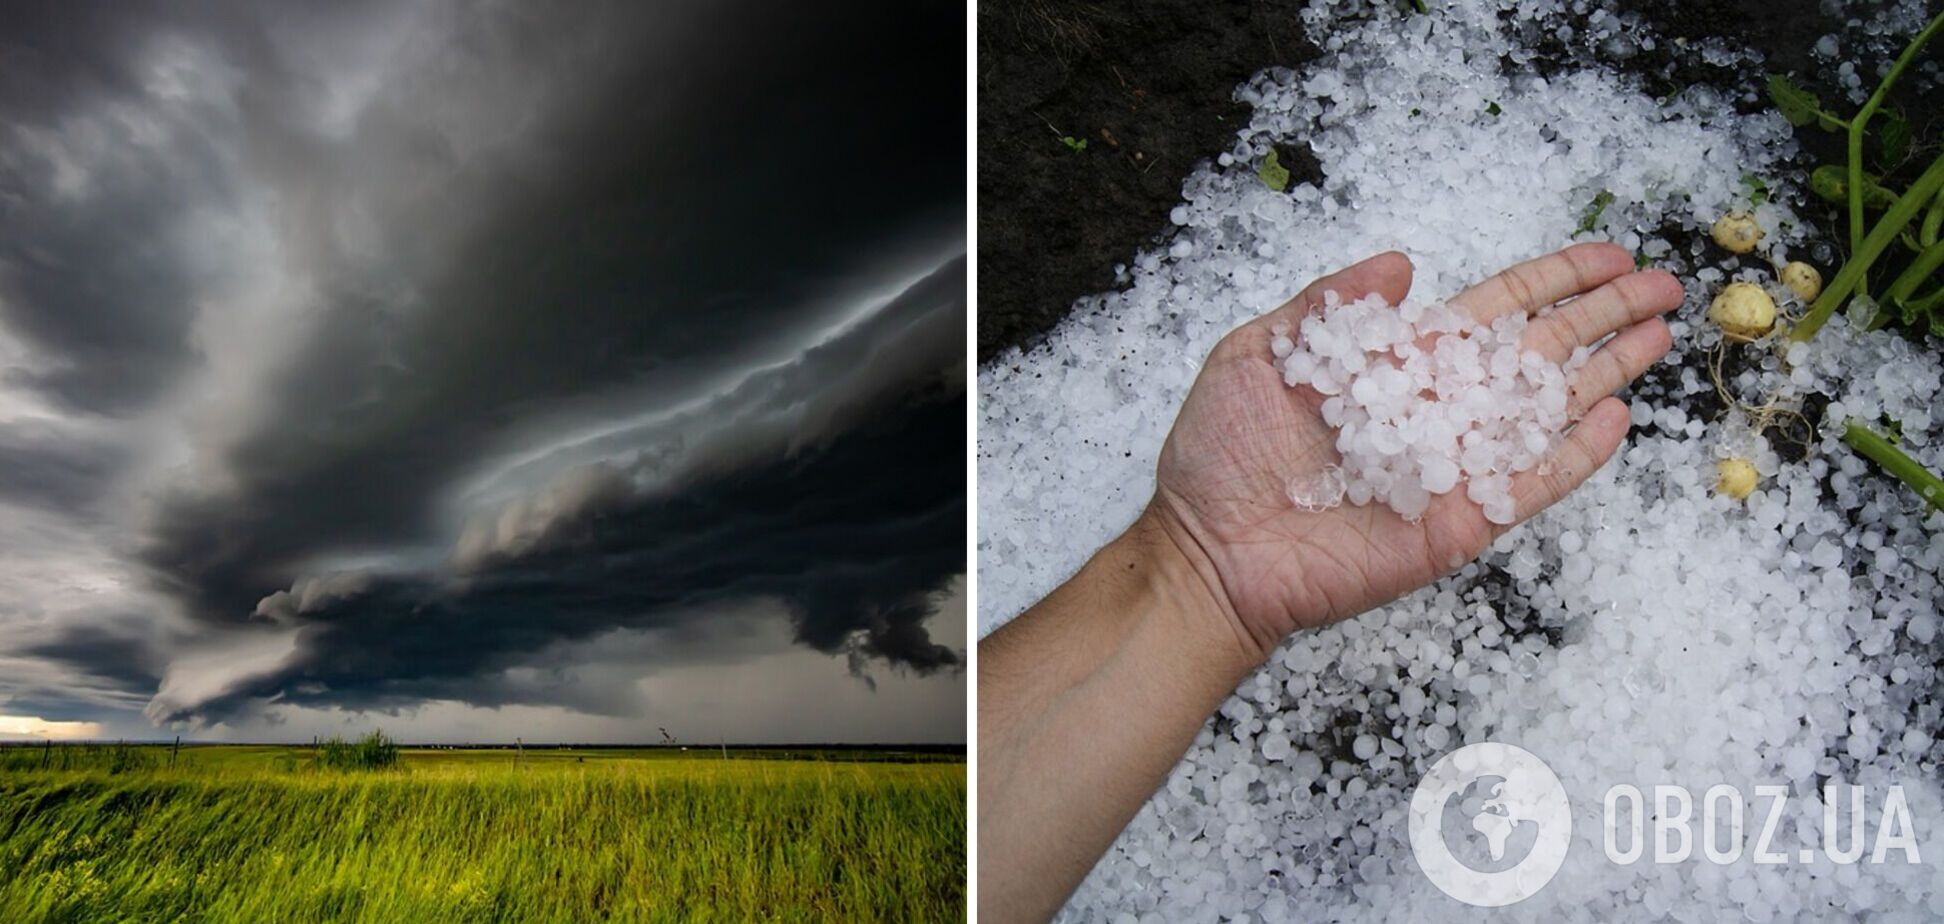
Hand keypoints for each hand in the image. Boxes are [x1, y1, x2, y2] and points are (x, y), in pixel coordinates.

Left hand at [1142, 243, 1683, 662]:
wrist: (1206, 549)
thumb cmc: (1220, 454)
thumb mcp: (1260, 354)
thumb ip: (1333, 305)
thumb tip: (1404, 259)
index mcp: (1399, 363)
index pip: (1494, 311)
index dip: (1553, 280)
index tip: (1608, 255)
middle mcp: (1437, 409)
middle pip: (1539, 351)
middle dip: (1602, 315)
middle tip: (1666, 283)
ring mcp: (1454, 467)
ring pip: (1547, 410)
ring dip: (1606, 372)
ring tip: (1662, 335)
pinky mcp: (1458, 523)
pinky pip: (1528, 485)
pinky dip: (1574, 455)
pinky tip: (1616, 418)